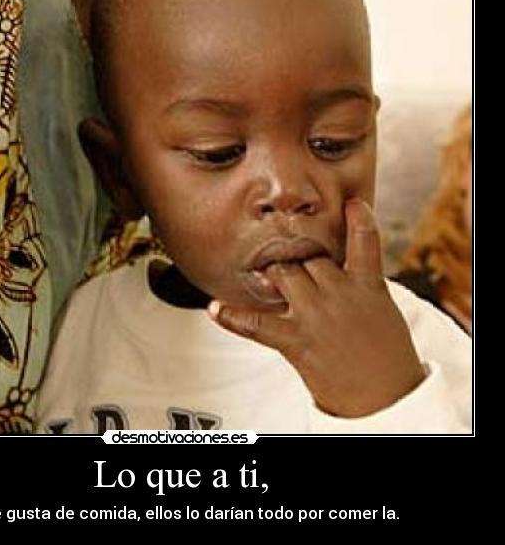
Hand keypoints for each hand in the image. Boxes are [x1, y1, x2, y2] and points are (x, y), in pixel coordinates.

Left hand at [209, 199, 425, 417]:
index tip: (350, 203)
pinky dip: (234, 317)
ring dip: (274, 275)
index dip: (358, 218)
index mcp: (368, 285)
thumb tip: (336, 265)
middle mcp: (340, 293)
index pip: (365, 240)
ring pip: (284, 274)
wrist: (387, 399)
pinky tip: (216, 309)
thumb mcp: (383, 309)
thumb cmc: (387, 355)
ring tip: (268, 277)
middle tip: (291, 255)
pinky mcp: (297, 340)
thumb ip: (360, 282)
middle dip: (300, 255)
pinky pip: (258, 324)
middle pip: (310, 255)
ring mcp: (317, 315)